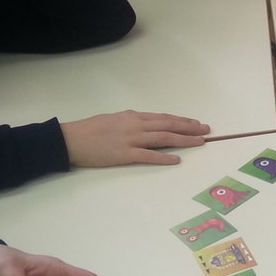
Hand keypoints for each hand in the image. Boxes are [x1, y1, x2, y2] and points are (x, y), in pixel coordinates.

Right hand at [60, 110, 209, 166]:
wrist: (70, 139)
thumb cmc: (89, 130)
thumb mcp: (113, 119)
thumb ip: (131, 122)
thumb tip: (147, 125)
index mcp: (133, 116)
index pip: (163, 117)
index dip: (181, 120)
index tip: (195, 122)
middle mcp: (136, 125)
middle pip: (168, 125)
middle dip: (189, 127)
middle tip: (206, 130)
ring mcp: (131, 139)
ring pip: (163, 138)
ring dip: (184, 139)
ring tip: (199, 141)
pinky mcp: (125, 154)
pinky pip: (148, 155)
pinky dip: (164, 157)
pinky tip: (176, 159)